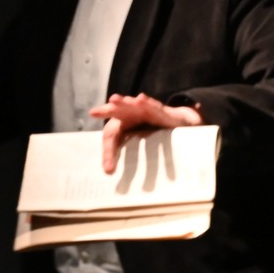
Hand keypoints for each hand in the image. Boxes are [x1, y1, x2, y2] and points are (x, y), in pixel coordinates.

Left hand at [87, 93, 202, 172]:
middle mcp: (133, 117)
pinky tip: (140, 100)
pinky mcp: (160, 111)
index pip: (112, 136)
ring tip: (113, 100)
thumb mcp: (140, 148)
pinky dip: (146, 102)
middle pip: (118, 113)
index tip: (106, 164)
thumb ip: (129, 158)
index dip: (108, 152)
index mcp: (125, 126)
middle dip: (107, 111)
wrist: (178, 121)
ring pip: (132, 106)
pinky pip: (152, 106)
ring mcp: (146, 112)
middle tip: (95, 112)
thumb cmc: (155, 134)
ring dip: (122, 102)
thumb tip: (109, 172)